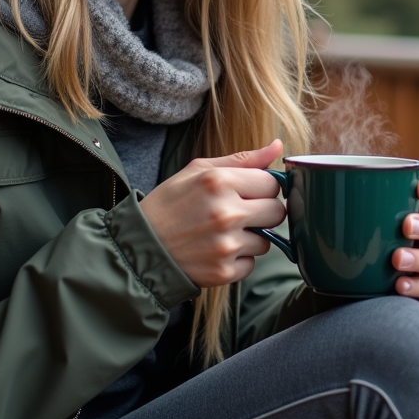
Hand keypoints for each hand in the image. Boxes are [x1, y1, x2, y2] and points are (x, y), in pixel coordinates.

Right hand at [140, 139, 286, 287]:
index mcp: (220, 182)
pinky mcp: (224, 272)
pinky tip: (215, 252)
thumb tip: (278, 146)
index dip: (261, 188)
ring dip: (250, 238)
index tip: (246, 192)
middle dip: (263, 212)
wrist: (139, 247)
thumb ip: (242, 159)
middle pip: (277, 211)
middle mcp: (226, 213)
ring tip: (221, 233)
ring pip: (266, 240)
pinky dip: (238, 260)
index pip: (272, 183)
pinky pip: (251, 264)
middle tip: (239, 213)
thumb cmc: (170, 204)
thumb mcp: (198, 170)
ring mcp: (226, 245)